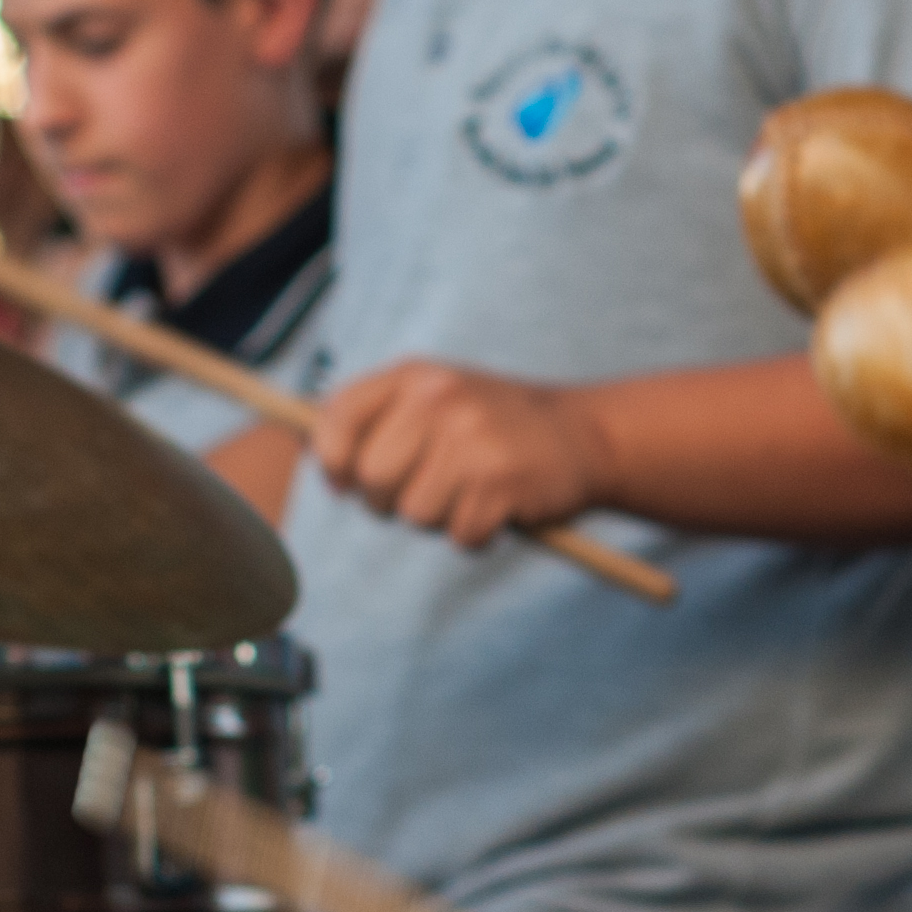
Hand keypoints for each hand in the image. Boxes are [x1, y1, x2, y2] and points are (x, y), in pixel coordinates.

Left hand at [312, 361, 613, 547]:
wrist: (586, 434)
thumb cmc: (498, 425)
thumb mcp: (441, 396)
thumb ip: (385, 418)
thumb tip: (325, 467)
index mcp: (417, 376)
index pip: (339, 417)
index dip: (333, 460)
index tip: (346, 483)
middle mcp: (441, 400)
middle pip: (372, 478)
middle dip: (391, 501)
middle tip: (427, 491)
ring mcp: (473, 440)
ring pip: (415, 514)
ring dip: (440, 518)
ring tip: (471, 492)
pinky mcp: (502, 482)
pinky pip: (460, 535)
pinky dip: (477, 534)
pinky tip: (498, 508)